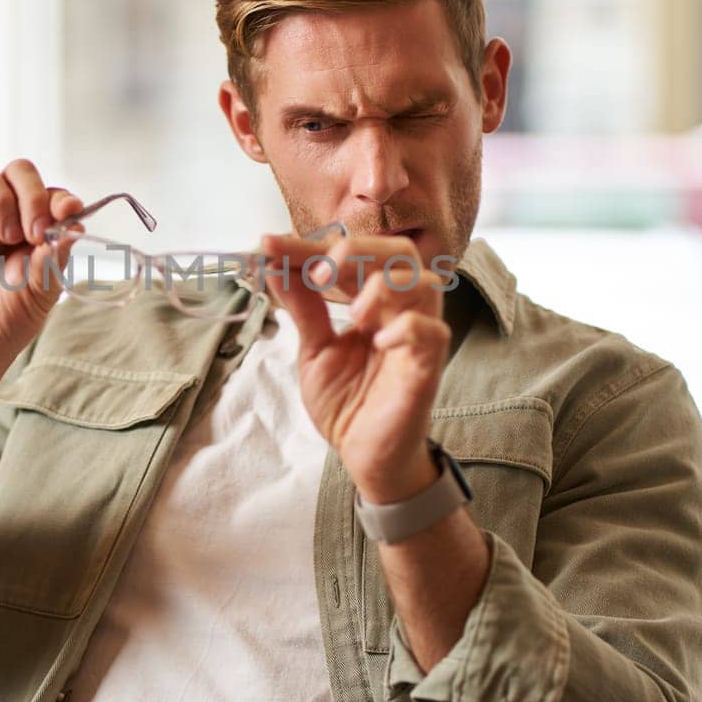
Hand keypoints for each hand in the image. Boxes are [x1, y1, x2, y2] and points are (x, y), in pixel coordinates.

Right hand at [0, 159, 82, 363]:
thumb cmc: (5, 318)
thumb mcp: (40, 293)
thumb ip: (54, 259)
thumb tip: (74, 227)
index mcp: (34, 226)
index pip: (49, 193)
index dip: (60, 198)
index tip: (69, 211)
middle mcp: (3, 214)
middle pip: (18, 172)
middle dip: (32, 194)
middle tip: (35, 231)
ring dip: (0, 200)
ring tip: (7, 237)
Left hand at [261, 233, 450, 503]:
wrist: (363, 456)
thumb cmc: (347, 402)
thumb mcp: (314, 350)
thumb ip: (303, 308)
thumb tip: (274, 263)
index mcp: (373, 300)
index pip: (348, 257)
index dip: (308, 247)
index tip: (269, 245)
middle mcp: (399, 310)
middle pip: (398, 252)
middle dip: (357, 250)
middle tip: (318, 271)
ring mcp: (416, 337)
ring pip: (425, 282)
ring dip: (384, 285)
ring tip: (352, 312)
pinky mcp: (427, 368)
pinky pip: (432, 332)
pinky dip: (407, 327)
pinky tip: (378, 341)